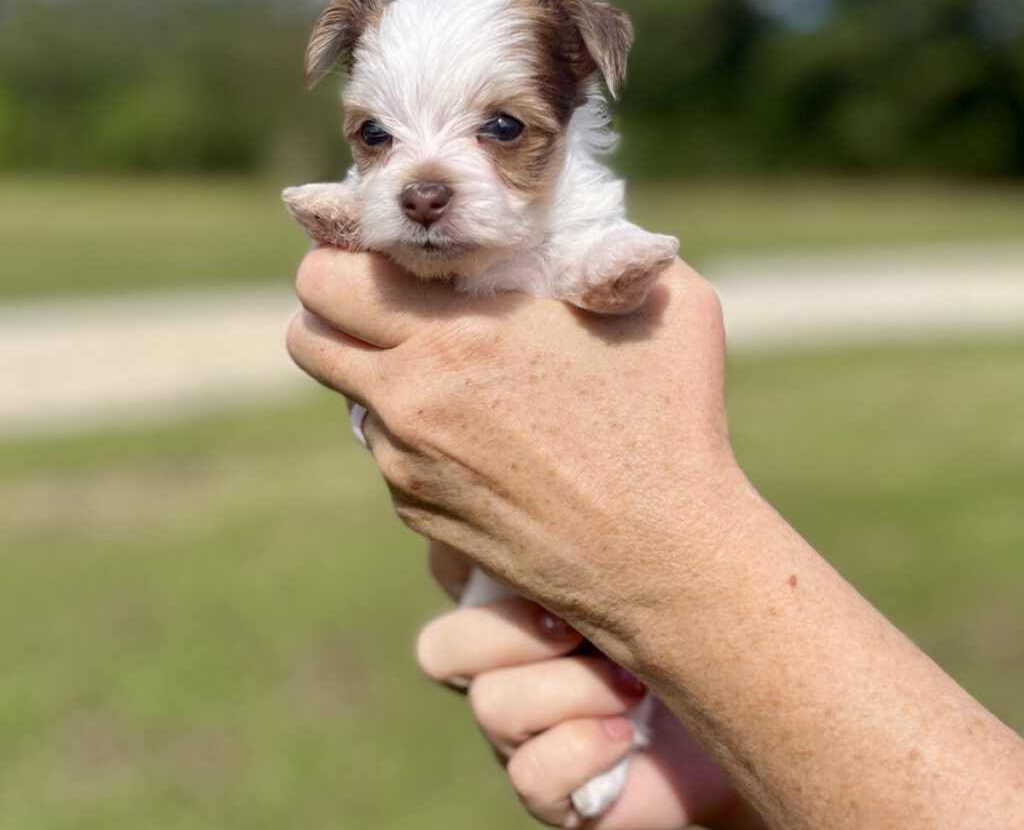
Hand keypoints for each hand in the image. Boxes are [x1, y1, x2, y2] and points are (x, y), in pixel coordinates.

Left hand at [286, 248, 745, 664]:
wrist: (665, 561)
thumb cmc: (673, 423)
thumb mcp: (664, 301)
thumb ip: (604, 247)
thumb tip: (572, 226)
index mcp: (458, 334)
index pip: (327, 278)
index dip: (343, 255)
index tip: (381, 253)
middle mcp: (411, 400)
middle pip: (306, 337)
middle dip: (333, 311)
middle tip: (389, 304)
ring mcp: (407, 464)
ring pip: (348, 395)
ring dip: (379, 373)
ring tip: (453, 372)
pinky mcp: (419, 512)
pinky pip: (388, 451)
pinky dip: (413, 433)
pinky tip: (482, 437)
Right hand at [419, 544, 765, 829]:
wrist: (752, 708)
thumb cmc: (696, 610)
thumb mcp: (646, 550)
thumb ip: (596, 514)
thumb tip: (566, 442)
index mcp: (512, 595)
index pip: (446, 570)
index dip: (465, 563)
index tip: (534, 556)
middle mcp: (502, 663)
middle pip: (442, 647)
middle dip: (516, 631)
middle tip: (582, 625)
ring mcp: (520, 731)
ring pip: (492, 706)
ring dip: (573, 691)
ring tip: (636, 684)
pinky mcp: (551, 790)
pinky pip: (529, 775)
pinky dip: (580, 750)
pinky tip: (627, 735)